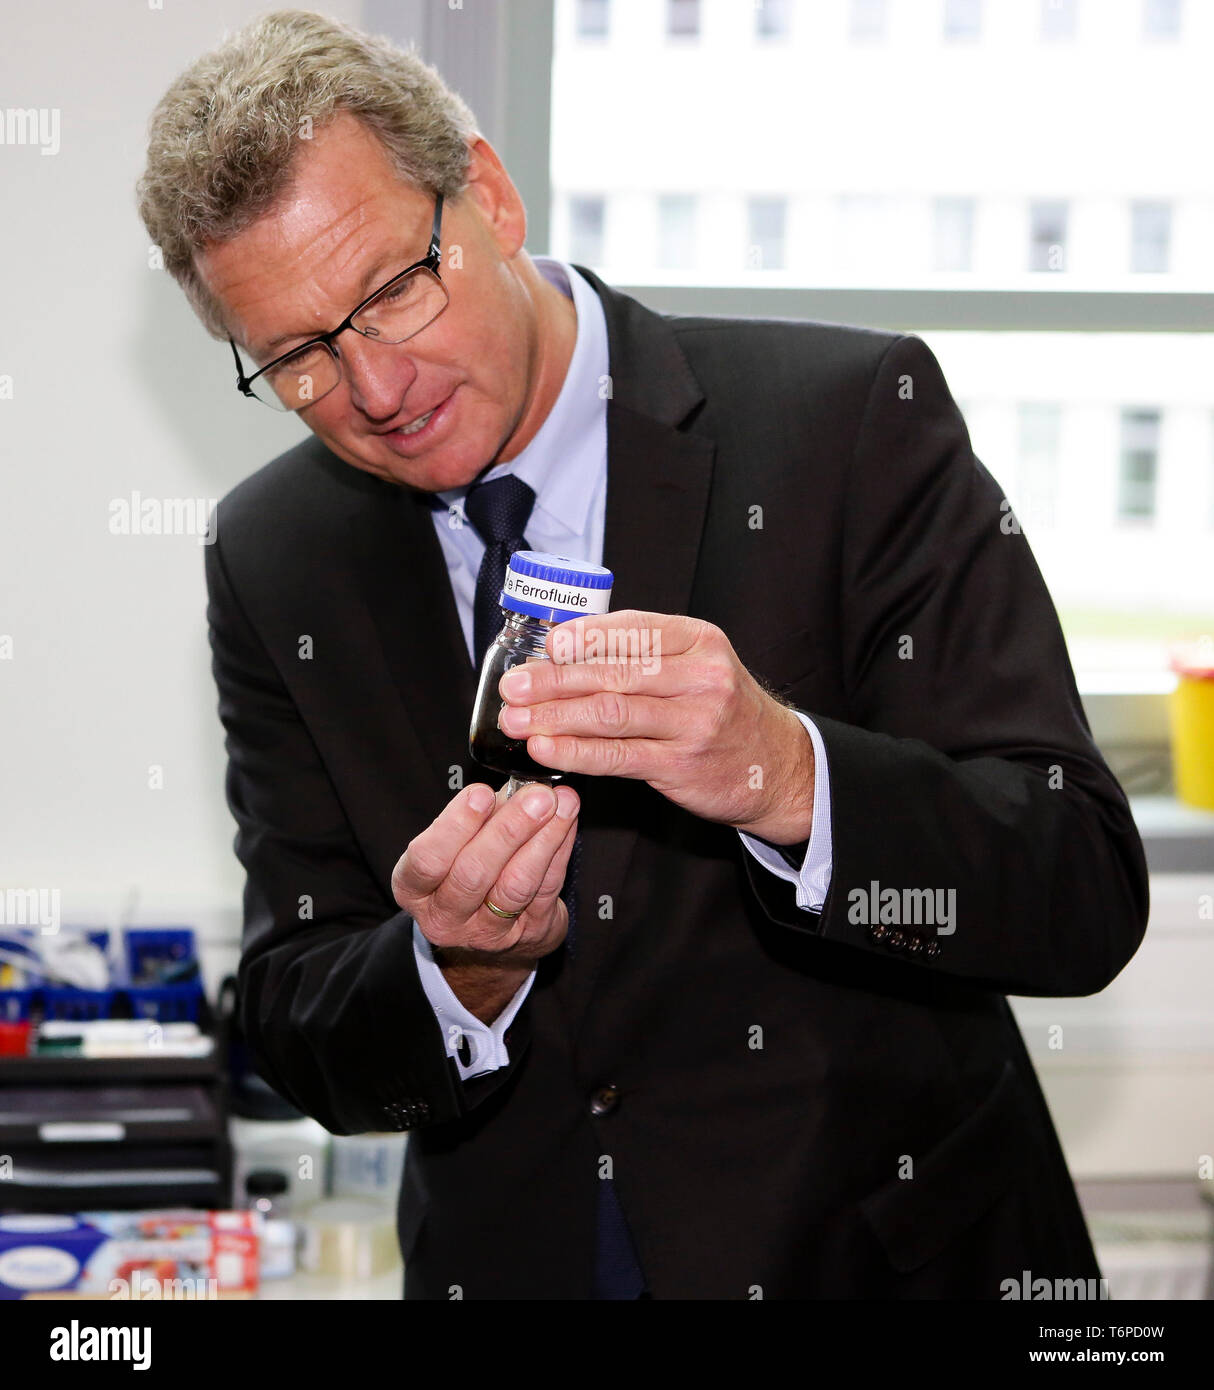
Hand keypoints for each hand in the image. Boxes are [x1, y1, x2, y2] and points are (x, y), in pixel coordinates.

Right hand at [391, 780, 578, 969]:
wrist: (493, 928)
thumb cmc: (468, 868)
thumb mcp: (458, 842)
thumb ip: (479, 814)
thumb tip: (516, 784)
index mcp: (414, 888)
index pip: (427, 860)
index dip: (455, 826)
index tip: (482, 794)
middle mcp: (445, 917)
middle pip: (473, 874)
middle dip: (508, 829)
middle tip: (536, 796)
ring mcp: (486, 932)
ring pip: (515, 885)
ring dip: (541, 839)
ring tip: (559, 805)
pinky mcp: (528, 934)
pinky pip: (546, 889)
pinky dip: (559, 851)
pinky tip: (566, 823)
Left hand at [495, 610, 813, 844]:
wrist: (777, 766)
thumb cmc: (725, 712)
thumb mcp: (698, 666)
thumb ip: (643, 655)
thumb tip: (565, 650)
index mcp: (698, 640)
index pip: (632, 630)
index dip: (582, 637)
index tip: (545, 645)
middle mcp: (700, 677)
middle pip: (613, 673)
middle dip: (553, 679)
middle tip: (514, 685)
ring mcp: (693, 722)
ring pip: (610, 713)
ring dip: (554, 717)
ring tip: (516, 720)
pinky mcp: (680, 764)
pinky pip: (616, 756)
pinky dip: (575, 751)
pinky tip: (546, 748)